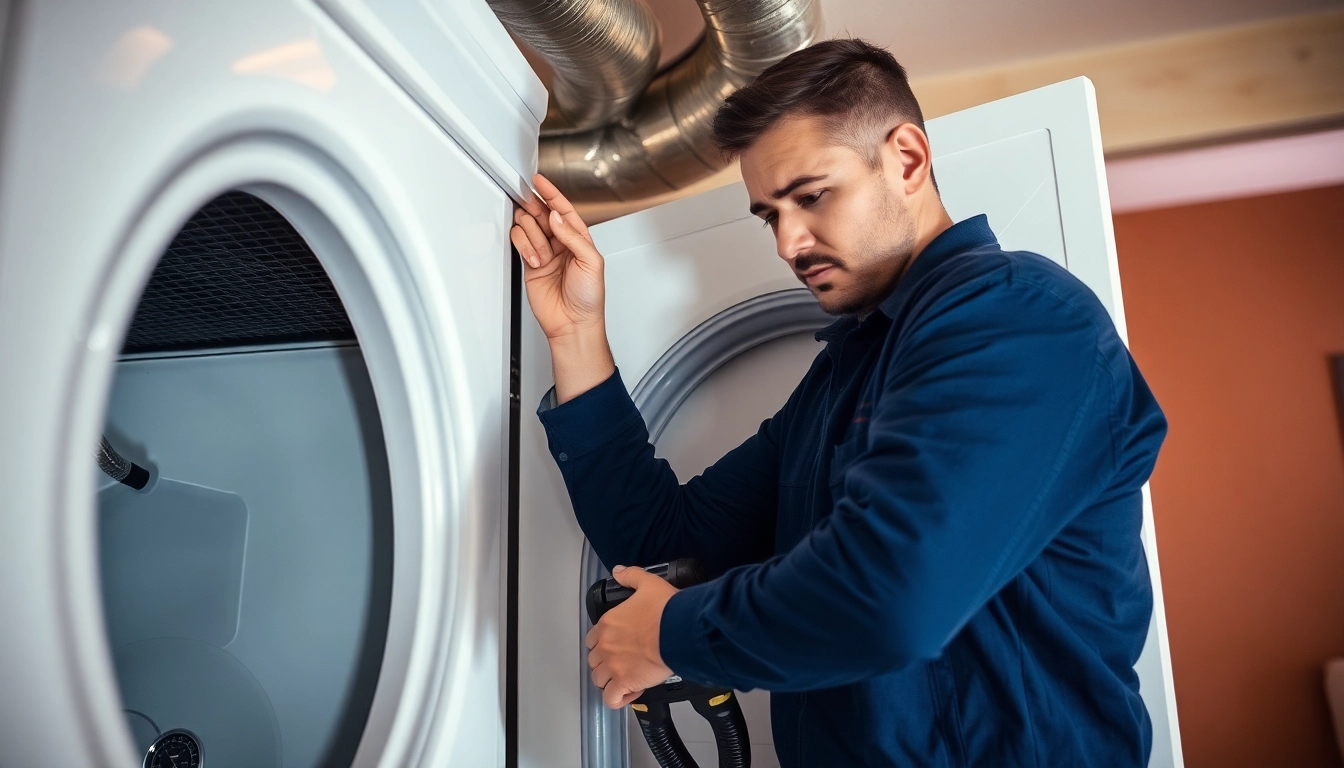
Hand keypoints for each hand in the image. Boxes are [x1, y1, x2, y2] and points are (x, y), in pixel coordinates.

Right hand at [511, 173, 614, 401]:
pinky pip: (520, 243)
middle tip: (528, 205)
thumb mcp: (592, 263)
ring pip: (528, 227)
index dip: (551, 194)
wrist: (573, 323)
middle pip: (541, 213)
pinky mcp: (530, 263)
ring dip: (532, 237)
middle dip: (535, 209)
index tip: (539, 181)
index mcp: (579, 238)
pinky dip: (524, 247)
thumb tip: (557, 217)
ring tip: (541, 255)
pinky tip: (534, 259)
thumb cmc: (589, 298)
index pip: (563, 209)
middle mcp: (561, 242)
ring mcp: (544, 252)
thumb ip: (574, 237)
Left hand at [586, 565, 676, 708]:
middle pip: (594, 661)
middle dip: (607, 663)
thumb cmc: (666, 610)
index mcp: (608, 624)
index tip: (617, 646)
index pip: (592, 639)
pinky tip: (630, 692)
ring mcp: (613, 665)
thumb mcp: (648, 583)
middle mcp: (606, 645)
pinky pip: (611, 698)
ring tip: (628, 679)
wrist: (679, 631)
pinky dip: (618, 698)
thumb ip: (631, 576)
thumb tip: (618, 571)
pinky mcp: (624, 682)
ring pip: (599, 680)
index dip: (603, 644)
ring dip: (611, 681)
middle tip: (625, 663)